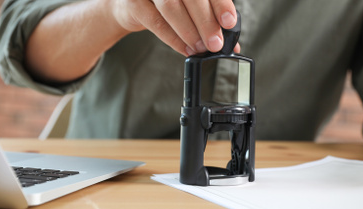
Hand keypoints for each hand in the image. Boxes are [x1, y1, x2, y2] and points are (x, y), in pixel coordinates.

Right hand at [110, 0, 240, 55]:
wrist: (130, 6)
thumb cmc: (164, 4)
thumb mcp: (190, 7)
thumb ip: (210, 19)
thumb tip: (232, 43)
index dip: (220, 4)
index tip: (229, 22)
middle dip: (206, 21)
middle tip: (216, 43)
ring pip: (171, 6)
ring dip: (189, 31)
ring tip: (201, 48)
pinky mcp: (133, 3)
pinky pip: (156, 22)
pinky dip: (174, 39)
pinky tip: (186, 49)